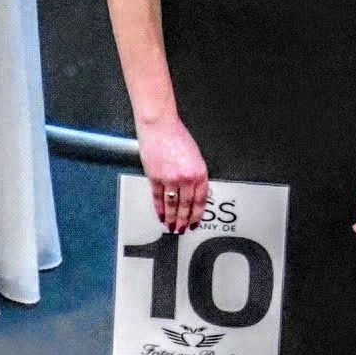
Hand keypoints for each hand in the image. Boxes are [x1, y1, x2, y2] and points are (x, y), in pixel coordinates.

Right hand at [135, 117, 207, 233]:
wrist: (159, 125)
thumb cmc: (176, 135)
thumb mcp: (194, 155)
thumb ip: (194, 173)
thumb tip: (193, 191)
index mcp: (199, 172)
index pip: (200, 200)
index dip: (197, 214)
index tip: (195, 222)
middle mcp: (186, 178)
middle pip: (186, 206)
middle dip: (184, 220)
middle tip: (182, 229)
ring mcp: (170, 179)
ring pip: (172, 205)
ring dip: (172, 218)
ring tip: (171, 226)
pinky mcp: (155, 177)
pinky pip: (158, 198)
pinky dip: (159, 208)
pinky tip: (161, 214)